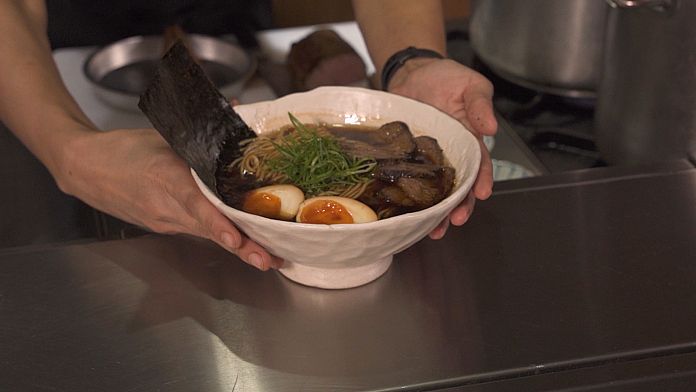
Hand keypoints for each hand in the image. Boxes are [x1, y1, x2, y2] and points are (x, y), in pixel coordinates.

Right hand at [54, 128, 282, 270]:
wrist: (83, 168)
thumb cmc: (123, 148)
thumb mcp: (165, 134)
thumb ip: (205, 129)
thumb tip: (241, 111)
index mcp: (165, 177)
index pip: (197, 204)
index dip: (219, 224)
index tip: (238, 239)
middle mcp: (166, 206)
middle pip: (210, 229)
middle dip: (243, 246)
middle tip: (273, 259)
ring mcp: (164, 220)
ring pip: (208, 235)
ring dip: (239, 248)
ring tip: (270, 257)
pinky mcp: (164, 225)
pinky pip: (199, 231)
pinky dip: (223, 236)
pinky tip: (247, 243)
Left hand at [388, 58, 496, 238]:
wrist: (412, 72)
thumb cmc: (446, 77)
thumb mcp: (471, 85)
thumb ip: (480, 105)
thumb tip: (491, 128)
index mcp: (470, 140)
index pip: (479, 164)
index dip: (480, 180)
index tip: (481, 194)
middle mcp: (451, 155)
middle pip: (458, 186)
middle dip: (459, 206)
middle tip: (455, 221)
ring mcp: (427, 159)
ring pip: (434, 191)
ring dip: (435, 212)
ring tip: (433, 230)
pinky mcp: (406, 159)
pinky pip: (407, 181)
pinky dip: (407, 199)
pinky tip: (406, 214)